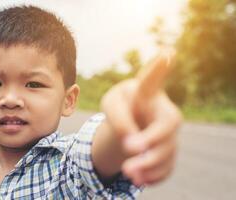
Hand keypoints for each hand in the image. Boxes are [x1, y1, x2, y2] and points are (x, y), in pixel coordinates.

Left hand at [101, 48, 181, 185]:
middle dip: (150, 139)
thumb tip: (131, 142)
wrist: (131, 124)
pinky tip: (140, 178)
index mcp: (147, 92)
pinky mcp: (168, 151)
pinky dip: (153, 175)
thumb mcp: (111, 104)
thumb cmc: (121, 107)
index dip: (159, 68)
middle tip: (129, 149)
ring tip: (128, 172)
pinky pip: (167, 166)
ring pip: (167, 149)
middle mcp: (163, 109)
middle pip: (168, 124)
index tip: (167, 53)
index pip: (152, 80)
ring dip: (148, 162)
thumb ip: (118, 117)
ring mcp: (168, 132)